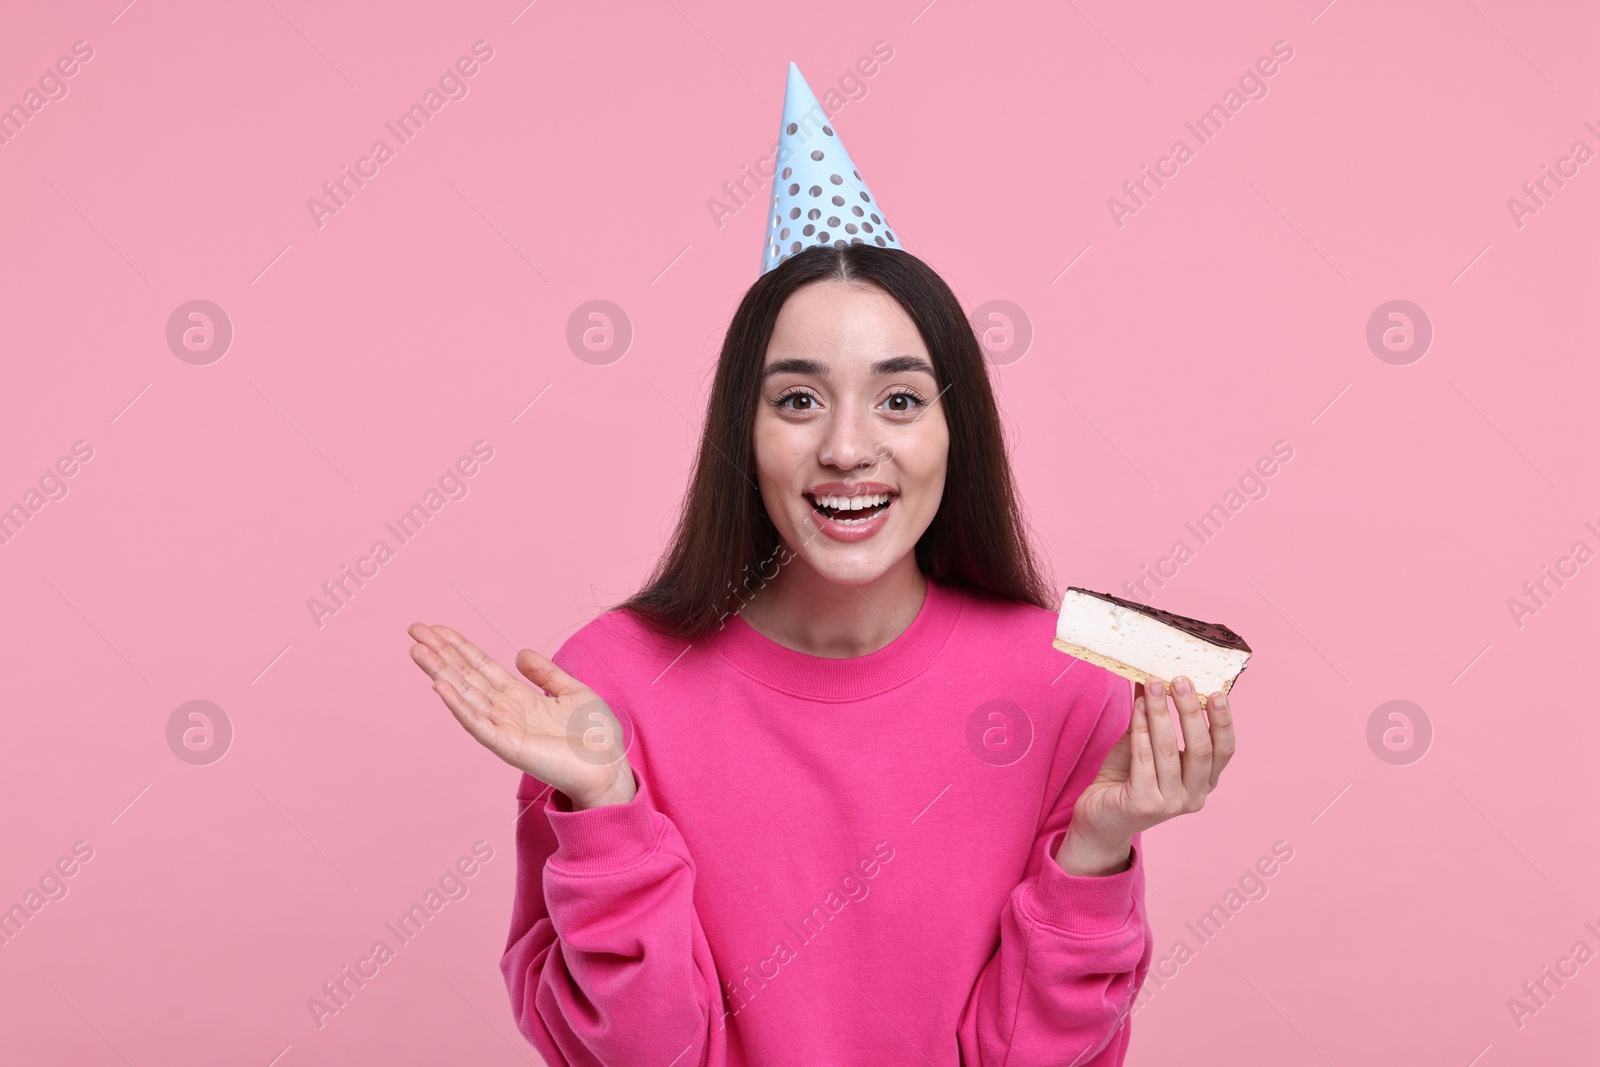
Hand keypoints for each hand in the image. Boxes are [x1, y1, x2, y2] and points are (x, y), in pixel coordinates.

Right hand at [406, 622, 635, 808]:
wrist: (609, 767)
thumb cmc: (595, 735)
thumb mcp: (572, 691)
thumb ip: (546, 673)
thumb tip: (519, 653)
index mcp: (520, 698)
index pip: (482, 667)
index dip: (460, 647)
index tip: (437, 629)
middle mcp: (506, 711)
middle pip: (466, 676)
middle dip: (440, 653)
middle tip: (415, 629)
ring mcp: (503, 728)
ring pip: (464, 695)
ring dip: (440, 672)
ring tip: (417, 650)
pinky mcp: (507, 746)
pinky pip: (476, 723)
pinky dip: (457, 704)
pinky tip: (439, 685)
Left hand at [1057, 676, 1236, 874]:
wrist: (1099, 816)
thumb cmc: (1126, 777)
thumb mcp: (1145, 742)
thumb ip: (1153, 714)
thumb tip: (1154, 675)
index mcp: (1205, 782)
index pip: (1224, 750)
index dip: (1223, 721)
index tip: (1217, 692)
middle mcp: (1194, 797)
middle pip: (1201, 748)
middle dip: (1191, 710)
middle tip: (1180, 680)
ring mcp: (1171, 804)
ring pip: (1169, 750)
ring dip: (1161, 713)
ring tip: (1153, 684)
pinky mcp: (1144, 805)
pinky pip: (1144, 759)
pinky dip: (1141, 729)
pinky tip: (1139, 706)